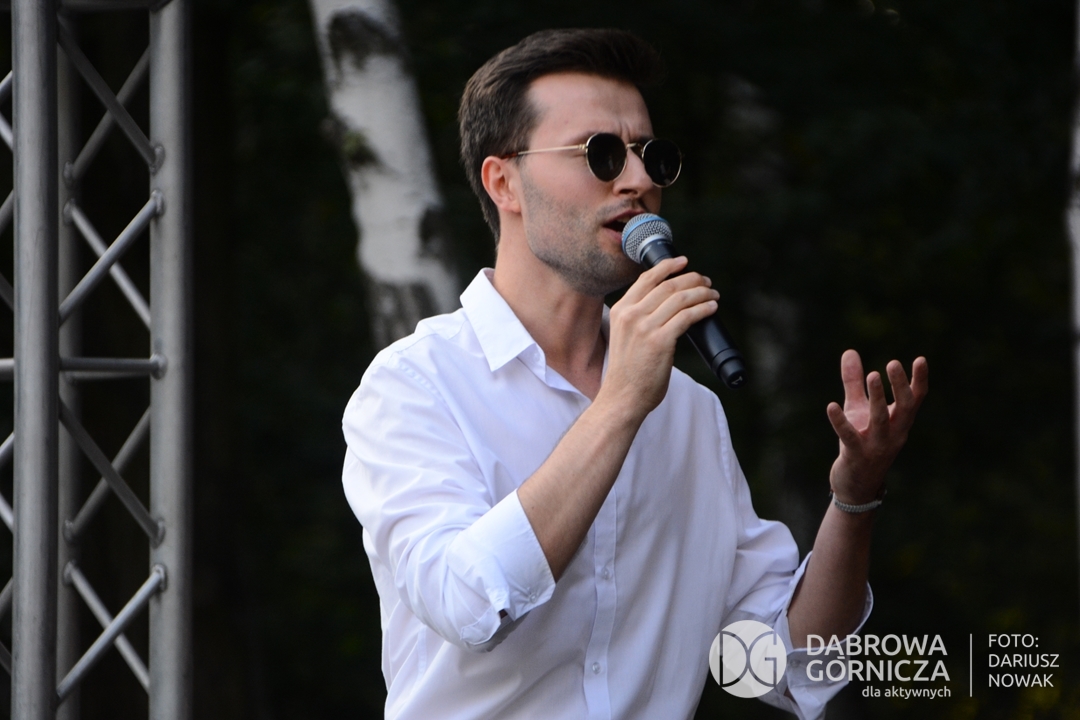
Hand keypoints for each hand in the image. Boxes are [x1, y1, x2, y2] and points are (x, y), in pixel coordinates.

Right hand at [602, 256, 718, 419]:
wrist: (623, 397)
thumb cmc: (627, 372)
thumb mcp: (624, 336)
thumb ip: (638, 318)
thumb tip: (668, 305)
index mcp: (621, 311)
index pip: (647, 279)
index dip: (668, 266)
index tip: (683, 262)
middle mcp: (632, 315)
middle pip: (668, 285)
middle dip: (692, 279)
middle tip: (706, 282)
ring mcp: (646, 327)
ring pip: (681, 298)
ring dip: (702, 293)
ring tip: (713, 295)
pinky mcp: (661, 341)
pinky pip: (688, 316)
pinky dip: (703, 309)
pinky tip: (711, 309)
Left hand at [827, 350, 927, 503]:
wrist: (856, 486)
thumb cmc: (861, 442)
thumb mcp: (858, 409)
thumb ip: (854, 382)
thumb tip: (849, 351)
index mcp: (899, 423)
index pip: (915, 400)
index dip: (919, 380)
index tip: (921, 359)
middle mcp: (893, 434)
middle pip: (904, 408)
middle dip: (900, 386)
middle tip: (893, 363)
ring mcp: (876, 447)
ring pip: (880, 421)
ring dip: (878, 399)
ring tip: (872, 375)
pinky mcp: (856, 456)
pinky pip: (849, 437)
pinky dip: (840, 422)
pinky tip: (831, 406)